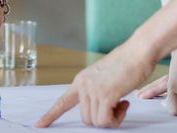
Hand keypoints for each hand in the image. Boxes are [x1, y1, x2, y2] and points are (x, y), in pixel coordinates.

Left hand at [35, 42, 154, 127]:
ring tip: (121, 103)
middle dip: (103, 118)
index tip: (39, 125)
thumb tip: (97, 108)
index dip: (50, 115)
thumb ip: (95, 91)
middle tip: (117, 106)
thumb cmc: (126, 65)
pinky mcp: (105, 94)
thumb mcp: (103, 78)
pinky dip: (117, 119)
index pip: (62, 102)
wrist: (138, 52)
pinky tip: (123, 104)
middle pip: (86, 119)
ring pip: (96, 122)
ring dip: (112, 118)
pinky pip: (106, 121)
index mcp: (81, 81)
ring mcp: (92, 89)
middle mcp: (83, 85)